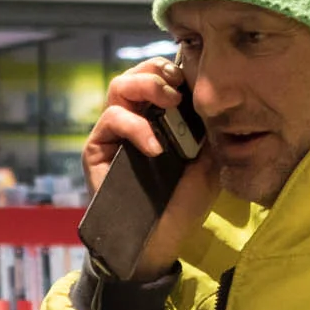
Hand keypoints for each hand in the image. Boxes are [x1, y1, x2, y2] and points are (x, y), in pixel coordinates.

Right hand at [84, 59, 215, 281]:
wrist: (159, 240)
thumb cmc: (182, 203)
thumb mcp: (208, 163)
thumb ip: (207, 131)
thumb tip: (212, 101)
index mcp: (160, 117)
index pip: (160, 76)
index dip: (172, 69)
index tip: (191, 80)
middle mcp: (135, 118)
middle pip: (137, 73)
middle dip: (158, 71)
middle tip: (178, 89)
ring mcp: (114, 132)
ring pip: (119, 87)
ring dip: (146, 87)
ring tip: (169, 104)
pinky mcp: (97, 148)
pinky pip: (110, 119)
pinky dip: (135, 127)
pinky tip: (155, 147)